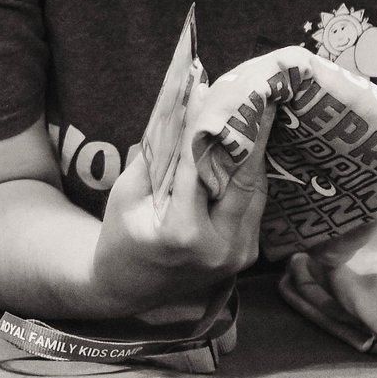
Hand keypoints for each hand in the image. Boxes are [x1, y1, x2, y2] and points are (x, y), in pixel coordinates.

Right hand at [85, 101, 272, 316]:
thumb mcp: (129, 190)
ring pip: (255, 189)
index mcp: (184, 234)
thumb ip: (160, 149)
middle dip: (248, 130)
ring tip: (256, 107)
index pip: (201, 165)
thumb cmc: (120, 236)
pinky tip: (251, 141)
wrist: (127, 289)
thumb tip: (185, 102)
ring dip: (256, 148)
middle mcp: (220, 248)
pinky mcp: (247, 254)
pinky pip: (253, 203)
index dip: (206, 124)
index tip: (212, 88)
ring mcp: (238, 255)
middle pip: (242, 176)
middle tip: (253, 90)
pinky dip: (250, 172)